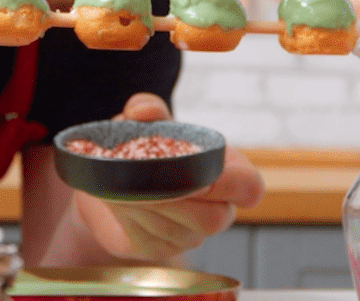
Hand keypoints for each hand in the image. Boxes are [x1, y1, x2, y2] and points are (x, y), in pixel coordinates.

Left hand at [72, 93, 263, 262]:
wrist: (109, 179)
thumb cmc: (141, 146)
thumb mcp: (144, 122)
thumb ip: (147, 109)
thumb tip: (142, 111)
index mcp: (226, 172)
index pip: (249, 188)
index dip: (233, 186)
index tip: (199, 173)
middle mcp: (215, 209)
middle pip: (213, 219)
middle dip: (176, 198)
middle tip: (146, 179)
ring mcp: (190, 235)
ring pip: (179, 232)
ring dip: (148, 207)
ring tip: (122, 184)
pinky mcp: (161, 250)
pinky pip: (152, 241)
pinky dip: (131, 219)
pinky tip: (118, 200)